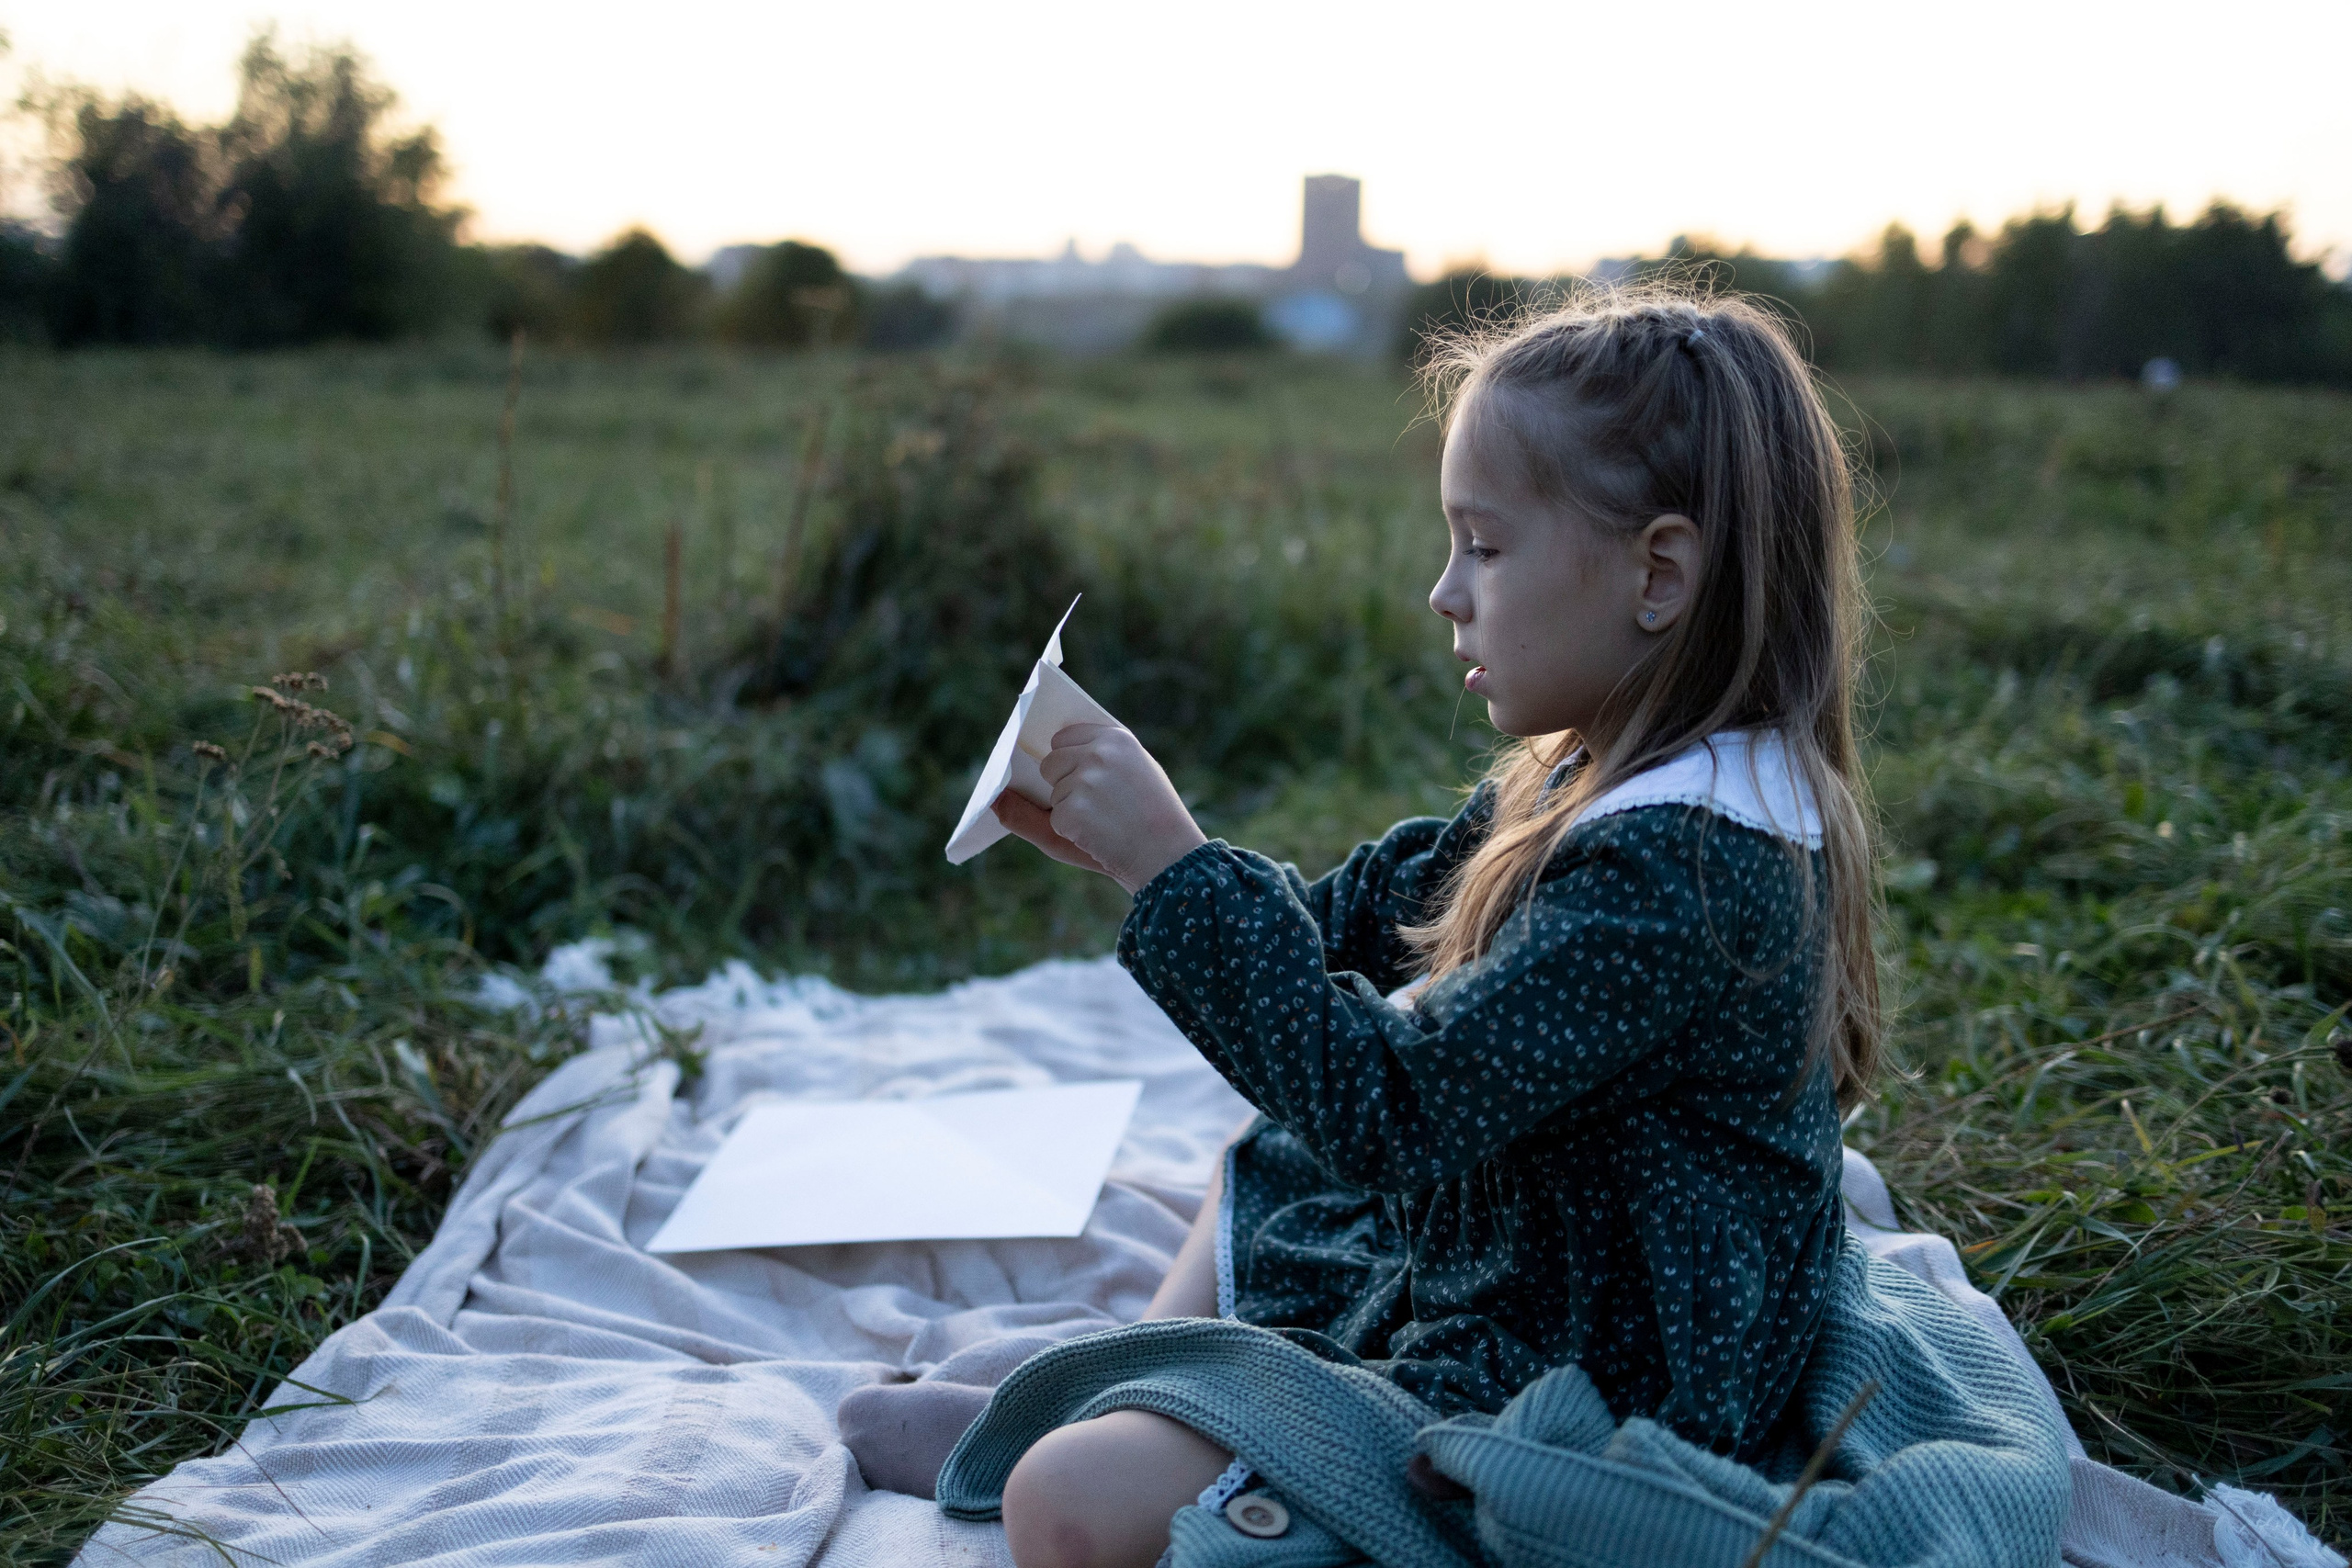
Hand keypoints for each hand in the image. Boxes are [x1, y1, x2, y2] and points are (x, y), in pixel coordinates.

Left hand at [991, 723, 1206, 893]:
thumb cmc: (1150, 818)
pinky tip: (1102, 835)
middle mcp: (1099, 753)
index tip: (1087, 774)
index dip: (1071, 759)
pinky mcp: (1073, 810)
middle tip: (1105, 804)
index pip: (1066, 736)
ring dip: (1071, 811)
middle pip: (1051, 763)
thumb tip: (997, 793)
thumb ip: (1070, 771)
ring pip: (1053, 793)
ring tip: (1109, 820)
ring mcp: (1084, 781)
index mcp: (1116, 737)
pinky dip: (1072, 833)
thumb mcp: (1121, 784)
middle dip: (1065, 785)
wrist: (1172, 856)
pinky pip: (1054, 819)